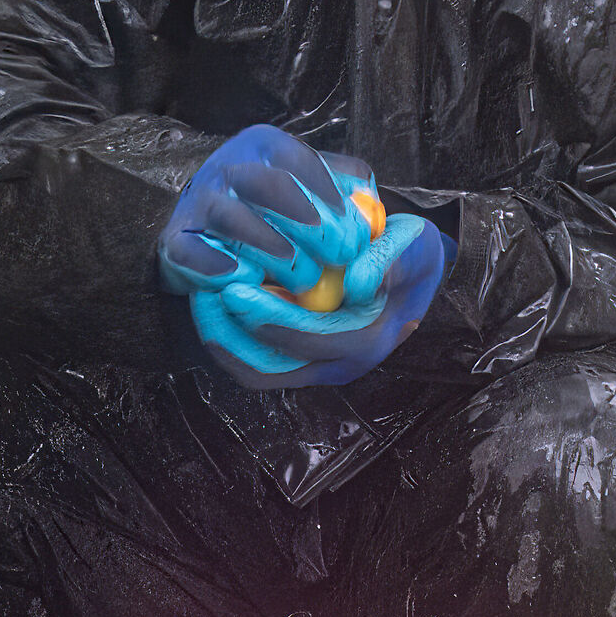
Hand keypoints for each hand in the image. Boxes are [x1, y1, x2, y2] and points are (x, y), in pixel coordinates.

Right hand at [158, 125, 376, 300]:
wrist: (212, 235)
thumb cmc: (277, 213)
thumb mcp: (315, 189)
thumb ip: (347, 189)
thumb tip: (371, 205)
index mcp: (264, 147)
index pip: (297, 160)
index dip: (329, 195)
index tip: (353, 231)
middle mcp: (228, 167)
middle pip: (268, 186)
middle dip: (308, 223)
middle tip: (337, 256)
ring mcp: (198, 202)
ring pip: (231, 218)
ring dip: (272, 249)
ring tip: (303, 277)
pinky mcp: (175, 240)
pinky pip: (191, 252)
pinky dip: (219, 267)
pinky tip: (247, 279)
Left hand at [191, 212, 449, 388]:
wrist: (407, 271)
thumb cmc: (409, 255)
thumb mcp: (413, 246)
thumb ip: (389, 261)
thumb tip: (356, 283)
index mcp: (368, 339)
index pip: (311, 339)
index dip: (270, 317)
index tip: (236, 289)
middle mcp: (338, 363)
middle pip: (273, 366)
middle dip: (232, 334)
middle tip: (205, 296)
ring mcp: (315, 365)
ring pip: (257, 370)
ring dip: (224, 339)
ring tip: (202, 300)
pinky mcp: (297, 358)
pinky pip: (255, 360)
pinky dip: (230, 337)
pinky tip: (214, 302)